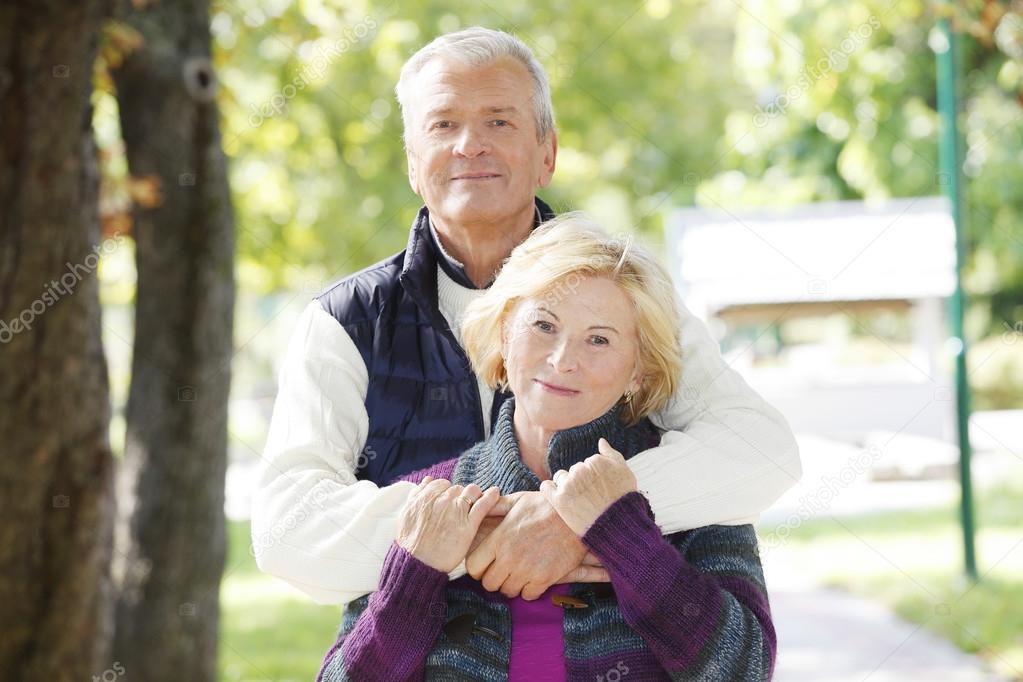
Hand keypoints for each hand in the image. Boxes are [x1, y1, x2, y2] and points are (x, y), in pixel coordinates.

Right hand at [396, 476, 500, 572]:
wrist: (418, 564)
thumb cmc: (410, 543)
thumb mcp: (406, 514)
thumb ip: (416, 495)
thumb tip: (428, 480)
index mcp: (426, 497)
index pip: (443, 484)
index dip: (447, 492)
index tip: (450, 500)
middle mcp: (442, 500)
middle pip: (457, 488)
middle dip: (460, 495)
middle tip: (461, 507)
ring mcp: (456, 511)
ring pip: (471, 491)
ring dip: (474, 495)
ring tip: (476, 502)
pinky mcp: (469, 524)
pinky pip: (483, 504)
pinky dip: (491, 496)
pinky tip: (495, 493)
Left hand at [465, 490, 605, 599]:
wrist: (576, 515)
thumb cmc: (546, 506)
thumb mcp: (518, 500)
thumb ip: (497, 506)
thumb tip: (481, 503)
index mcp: (499, 539)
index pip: (473, 566)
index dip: (477, 568)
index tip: (486, 565)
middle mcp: (509, 558)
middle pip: (488, 584)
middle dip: (494, 579)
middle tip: (503, 572)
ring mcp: (527, 570)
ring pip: (508, 592)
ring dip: (512, 585)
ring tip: (519, 574)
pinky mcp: (544, 579)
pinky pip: (528, 596)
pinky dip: (530, 590)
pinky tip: (534, 578)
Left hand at [539, 438, 637, 535]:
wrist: (618, 526)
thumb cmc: (623, 499)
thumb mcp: (624, 471)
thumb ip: (611, 454)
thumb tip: (601, 441)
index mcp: (595, 461)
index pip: (587, 464)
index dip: (593, 476)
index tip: (599, 487)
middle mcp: (580, 471)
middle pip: (574, 470)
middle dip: (580, 481)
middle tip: (590, 496)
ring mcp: (568, 485)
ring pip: (560, 478)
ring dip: (566, 485)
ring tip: (579, 500)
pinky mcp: (559, 500)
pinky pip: (546, 487)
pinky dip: (550, 490)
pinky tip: (559, 497)